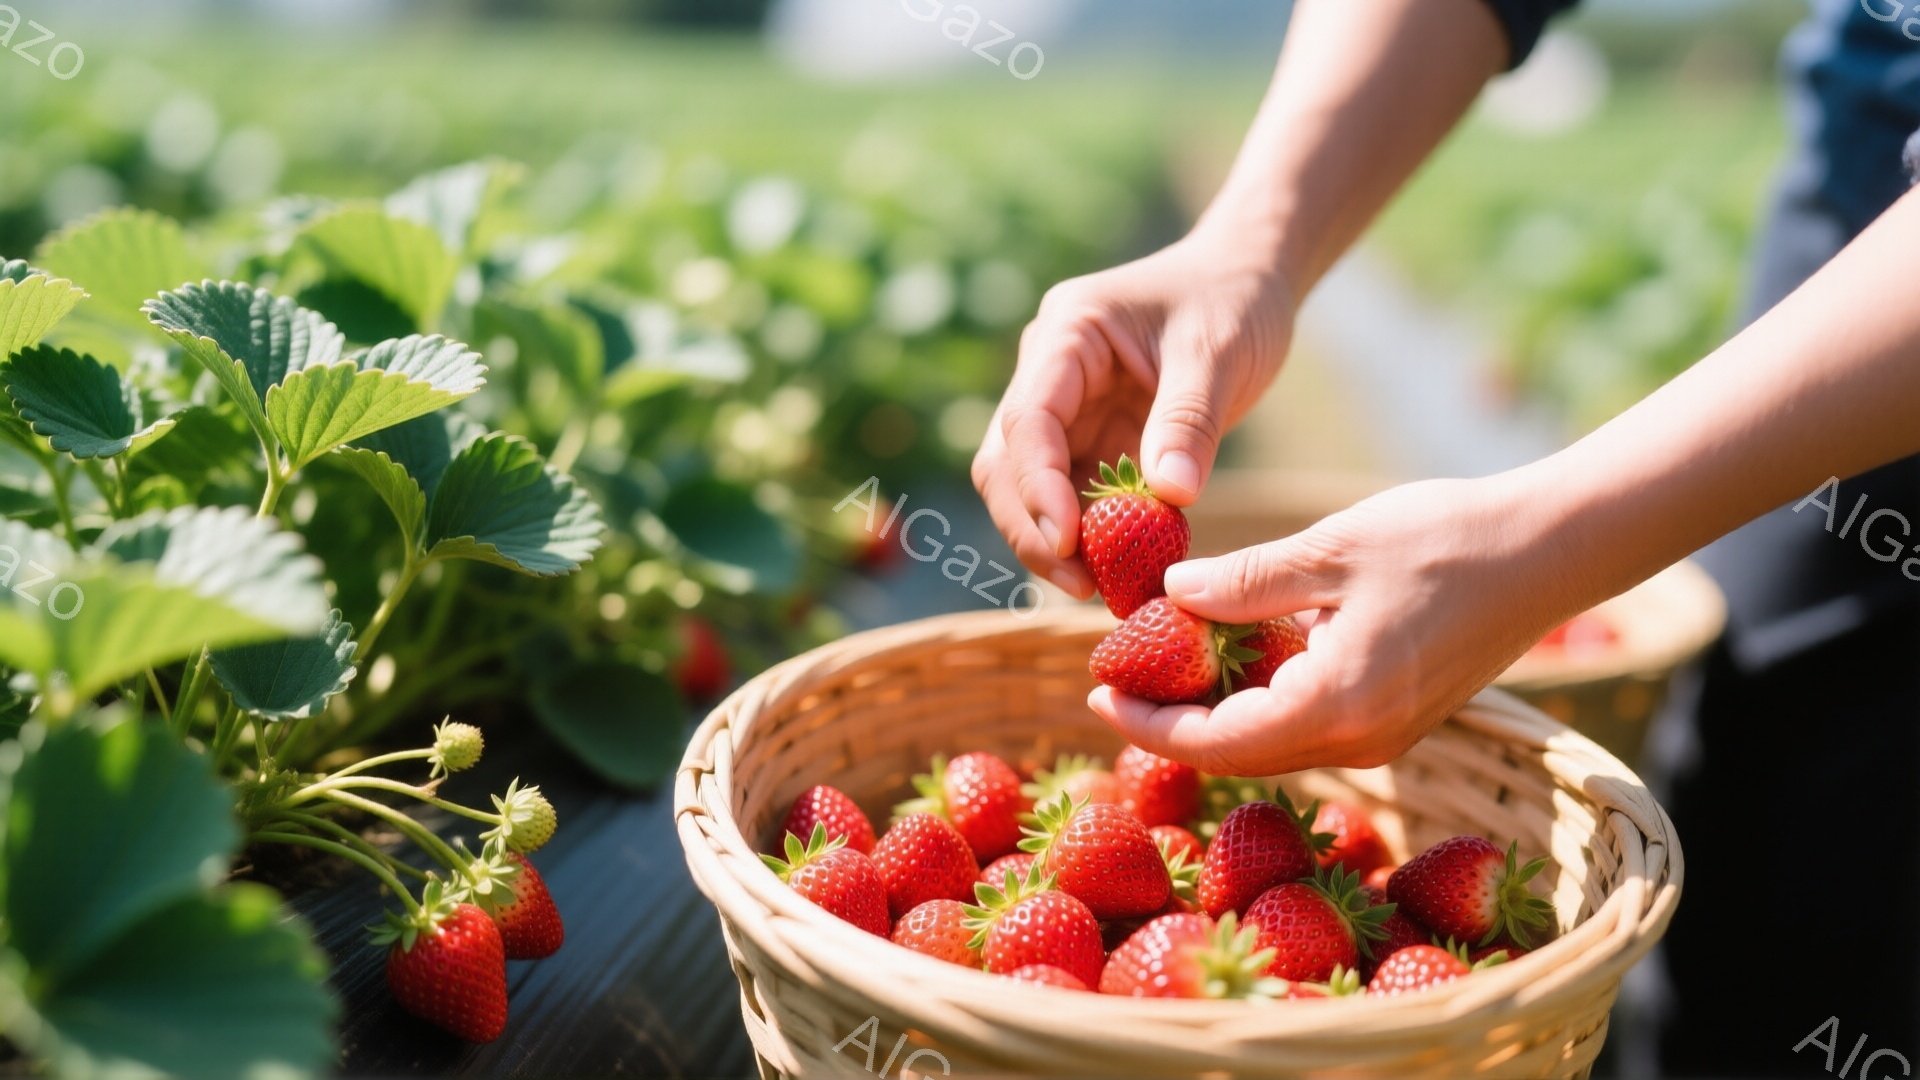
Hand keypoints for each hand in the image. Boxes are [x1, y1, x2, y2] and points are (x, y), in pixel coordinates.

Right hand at [971, 233, 1294, 595]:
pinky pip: (1073, 501)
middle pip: (1008, 463)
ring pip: (1029, 490)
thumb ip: (1188, 423)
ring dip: (1057, 543)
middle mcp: (1048, 374)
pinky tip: (1122, 571)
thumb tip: (1170, 498)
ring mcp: (1064, 412)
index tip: (1067, 541)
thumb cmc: (1231, 301)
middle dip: (1034, 528)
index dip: (1037, 485)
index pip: (1028, 419)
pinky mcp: (1088, 443)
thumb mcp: (1217, 355)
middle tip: (1081, 585)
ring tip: (1103, 590)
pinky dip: (1091, 539)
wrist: (1246, 284)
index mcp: (1067, 335)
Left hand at [1088, 474, 1594, 775]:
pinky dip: (1259, 704)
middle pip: (1239, 756)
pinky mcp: (1398, 721)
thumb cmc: (1444, 539)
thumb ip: (1243, 582)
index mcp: (1337, 704)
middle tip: (1111, 683)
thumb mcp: (1327, 549)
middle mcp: (1360, 741)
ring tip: (1156, 669)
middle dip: (1170, 727)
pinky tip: (1230, 660)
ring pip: (1273, 746)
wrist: (1549, 550)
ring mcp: (1384, 738)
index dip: (1148, 725)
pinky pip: (1309, 729)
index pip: (1216, 742)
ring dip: (1213, 717)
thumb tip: (1167, 596)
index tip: (1094, 694)